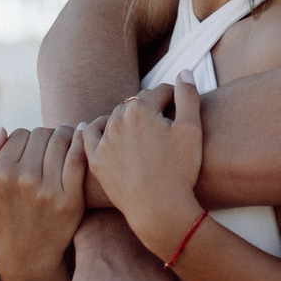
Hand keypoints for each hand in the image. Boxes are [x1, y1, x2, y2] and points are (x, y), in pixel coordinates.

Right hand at [0, 126, 87, 268]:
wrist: (26, 254)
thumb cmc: (1, 217)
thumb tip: (2, 130)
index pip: (18, 134)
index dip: (25, 137)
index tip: (31, 146)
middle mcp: (22, 181)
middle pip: (40, 134)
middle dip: (45, 134)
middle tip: (50, 141)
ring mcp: (48, 190)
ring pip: (60, 140)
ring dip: (64, 133)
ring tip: (65, 136)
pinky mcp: (70, 199)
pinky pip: (78, 157)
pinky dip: (80, 141)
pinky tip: (81, 135)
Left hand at [85, 78, 205, 256]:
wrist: (159, 209)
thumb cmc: (180, 170)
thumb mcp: (191, 129)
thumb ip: (188, 95)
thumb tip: (183, 72)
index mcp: (140, 108)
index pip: (160, 92)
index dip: (174, 98)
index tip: (180, 107)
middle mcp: (117, 119)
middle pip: (136, 105)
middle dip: (150, 109)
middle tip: (163, 123)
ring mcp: (104, 140)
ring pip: (115, 119)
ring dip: (126, 119)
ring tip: (139, 130)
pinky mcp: (95, 160)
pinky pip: (89, 136)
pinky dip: (94, 129)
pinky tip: (98, 127)